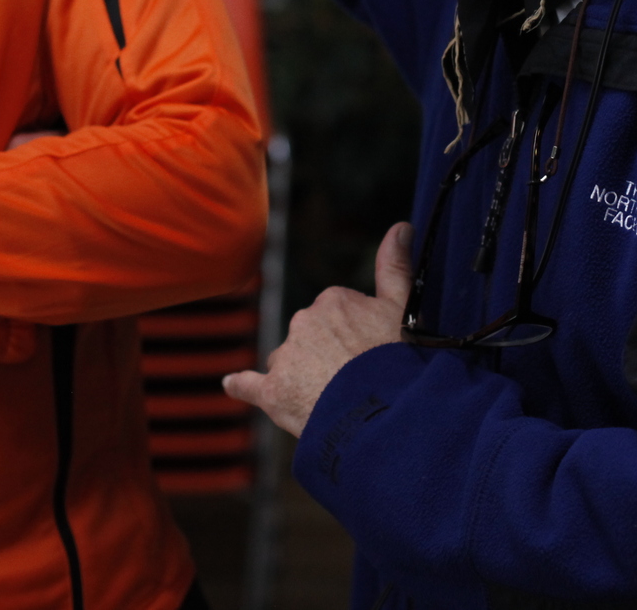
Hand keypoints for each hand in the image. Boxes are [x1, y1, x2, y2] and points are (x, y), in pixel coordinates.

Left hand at [224, 221, 413, 437]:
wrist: (381, 411)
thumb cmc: (396, 359)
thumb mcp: (403, 307)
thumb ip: (395, 266)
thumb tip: (401, 226)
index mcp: (332, 300)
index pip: (337, 316)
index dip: (354, 338)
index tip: (369, 355)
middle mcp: (303, 321)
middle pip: (310, 339)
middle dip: (327, 356)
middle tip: (354, 381)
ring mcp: (286, 357)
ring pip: (288, 363)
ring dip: (302, 377)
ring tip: (333, 401)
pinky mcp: (273, 392)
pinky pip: (250, 385)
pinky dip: (242, 385)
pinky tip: (232, 385)